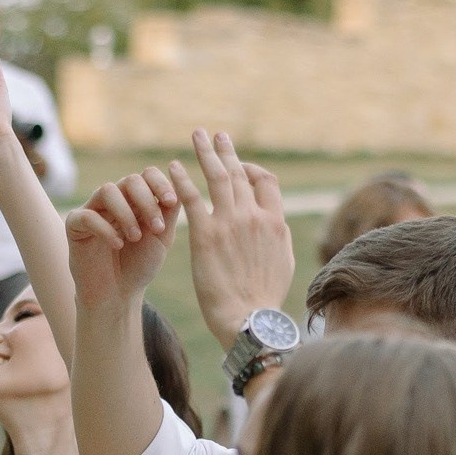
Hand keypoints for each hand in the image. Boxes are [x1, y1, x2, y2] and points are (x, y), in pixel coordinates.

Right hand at [66, 169, 178, 311]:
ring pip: (107, 191)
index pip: (147, 175)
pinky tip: (118, 245)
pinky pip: (87, 215)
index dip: (160, 183)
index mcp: (137, 200)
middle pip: (130, 180)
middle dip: (147, 201)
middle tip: (157, 228)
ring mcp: (94, 210)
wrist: (117, 295)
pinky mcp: (75, 226)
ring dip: (126, 213)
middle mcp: (115, 201)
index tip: (171, 202)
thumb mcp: (162, 238)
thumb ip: (169, 212)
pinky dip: (105, 229)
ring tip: (136, 238)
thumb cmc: (140, 265)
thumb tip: (180, 182)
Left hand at [167, 129, 293, 351]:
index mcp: (275, 222)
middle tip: (216, 135)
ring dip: (206, 153)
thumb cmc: (265, 298)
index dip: (252, 169)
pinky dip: (182, 180)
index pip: (265, 181)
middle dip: (226, 151)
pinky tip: (173, 168)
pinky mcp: (205, 236)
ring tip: (197, 136)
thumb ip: (280, 237)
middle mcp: (253, 216)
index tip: (240, 167)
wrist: (249, 319)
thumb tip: (277, 223)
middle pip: (239, 173)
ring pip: (217, 178)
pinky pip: (191, 199)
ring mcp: (229, 224)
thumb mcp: (282, 263)